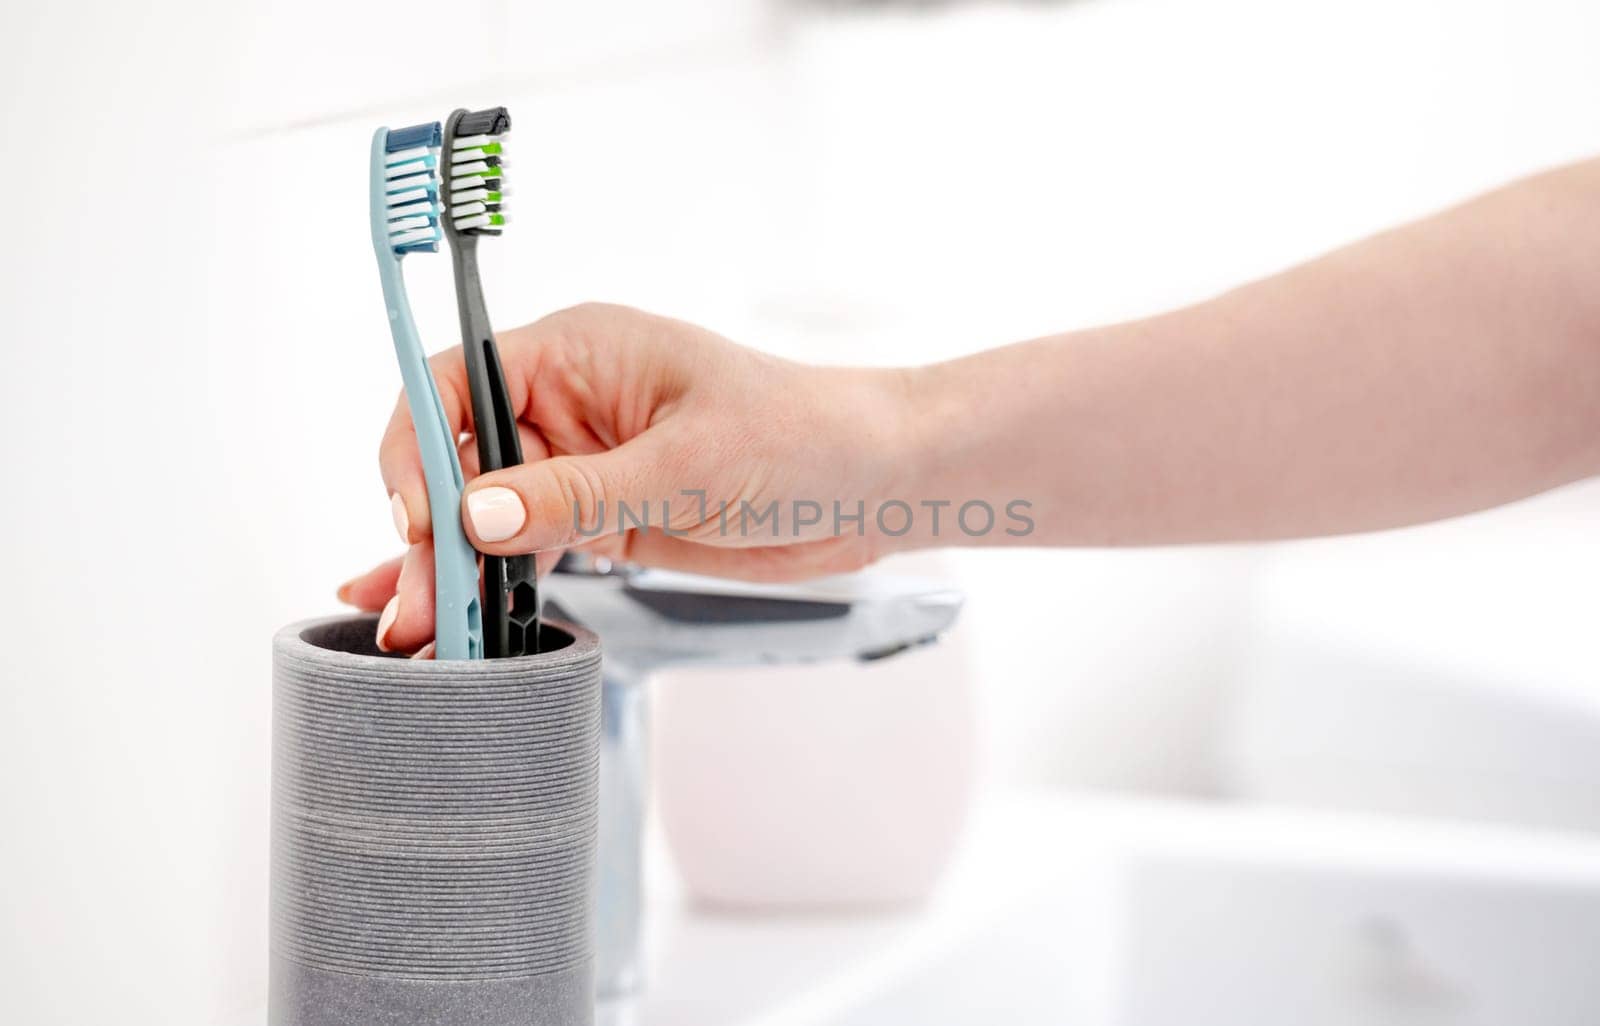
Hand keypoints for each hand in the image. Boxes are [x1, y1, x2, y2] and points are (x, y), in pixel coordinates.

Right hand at [338, 303, 915, 652]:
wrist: (874, 484)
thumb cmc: (802, 435)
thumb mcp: (686, 465)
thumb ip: (577, 493)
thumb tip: (475, 512)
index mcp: (578, 351)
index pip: (456, 381)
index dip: (422, 445)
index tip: (418, 514)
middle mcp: (567, 402)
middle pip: (459, 457)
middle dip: (429, 527)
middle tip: (422, 600)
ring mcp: (584, 464)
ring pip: (486, 512)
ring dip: (454, 568)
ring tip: (427, 630)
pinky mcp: (605, 518)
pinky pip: (528, 547)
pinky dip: (496, 581)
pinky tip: (464, 616)